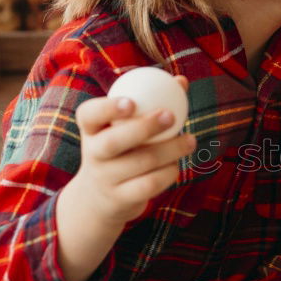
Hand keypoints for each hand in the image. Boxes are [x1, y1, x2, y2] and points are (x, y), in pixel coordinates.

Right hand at [55, 79, 194, 280]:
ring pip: (140, 163)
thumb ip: (151, 102)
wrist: (99, 199)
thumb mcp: (124, 127)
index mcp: (91, 130)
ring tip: (190, 141)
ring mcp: (105, 178)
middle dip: (144, 128)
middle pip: (113, 142)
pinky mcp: (120, 199)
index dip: (107, 108)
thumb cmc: (121, 150)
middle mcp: (93, 154)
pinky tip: (176, 165)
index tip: (131, 101)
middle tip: (171, 116)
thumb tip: (181, 81)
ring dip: (170, 150)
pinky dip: (168, 173)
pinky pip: (149, 185)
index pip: (89, 115)